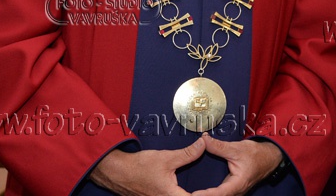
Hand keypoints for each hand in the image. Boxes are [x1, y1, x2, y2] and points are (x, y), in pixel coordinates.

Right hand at [89, 139, 205, 195]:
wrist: (117, 171)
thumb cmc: (139, 166)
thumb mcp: (166, 158)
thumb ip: (187, 154)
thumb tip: (203, 145)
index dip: (207, 195)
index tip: (218, 190)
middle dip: (200, 194)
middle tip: (214, 189)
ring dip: (190, 193)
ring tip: (203, 188)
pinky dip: (181, 193)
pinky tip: (187, 188)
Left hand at [190, 134, 283, 195]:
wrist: (268, 157)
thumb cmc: (255, 154)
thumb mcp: (236, 148)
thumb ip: (219, 146)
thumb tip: (203, 140)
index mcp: (237, 184)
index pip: (218, 193)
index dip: (205, 195)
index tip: (192, 195)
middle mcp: (235, 192)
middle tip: (186, 195)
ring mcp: (233, 192)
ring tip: (190, 195)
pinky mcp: (231, 189)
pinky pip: (219, 194)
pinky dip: (210, 194)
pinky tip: (199, 193)